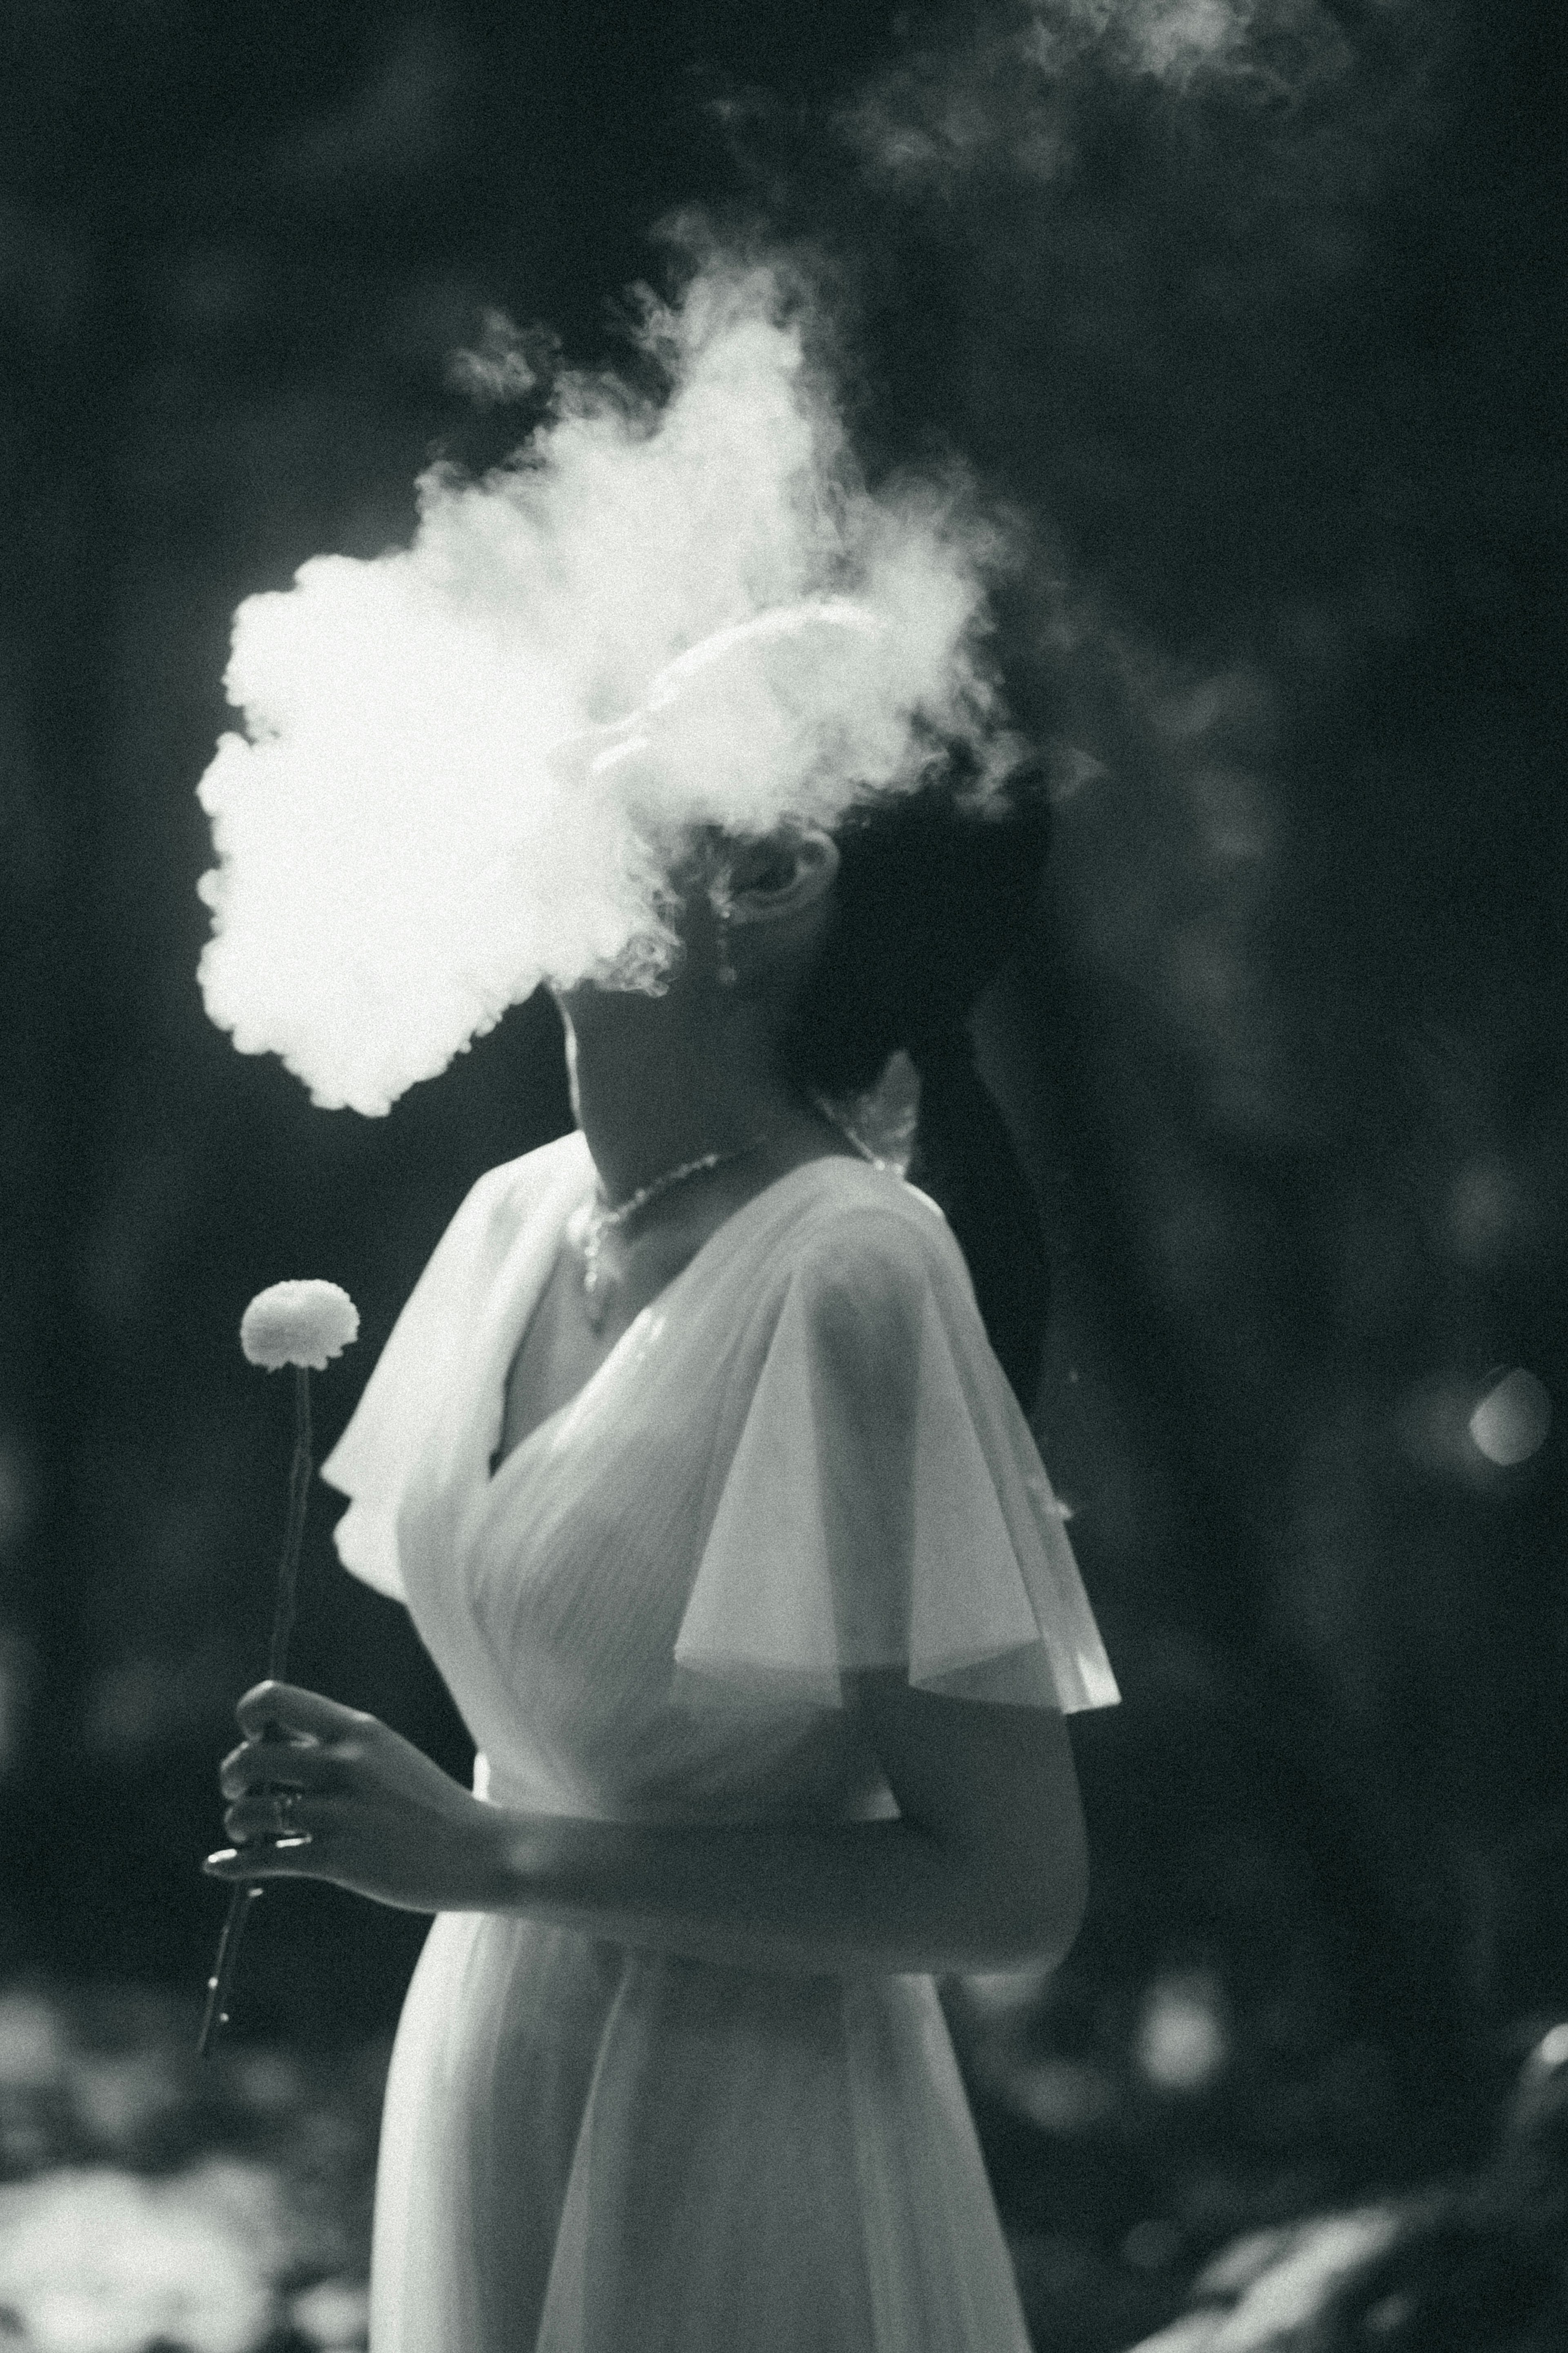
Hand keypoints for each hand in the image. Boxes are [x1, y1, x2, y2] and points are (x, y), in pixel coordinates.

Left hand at [205, 1680, 507, 1913]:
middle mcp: (343, 1764)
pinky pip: (264, 1861)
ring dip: (237, 1824)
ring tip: (247, 1832)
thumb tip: (272, 1746)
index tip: (253, 1737)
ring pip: (250, 1814)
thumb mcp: (387, 1754)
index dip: (249, 1715)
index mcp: (357, 1729)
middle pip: (248, 1759)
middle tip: (240, 1793)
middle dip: (232, 1777)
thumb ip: (337, 1747)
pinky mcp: (336, 1861)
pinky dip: (234, 1864)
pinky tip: (220, 1865)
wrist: (478, 1851)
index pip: (274, 1699)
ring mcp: (338, 1814)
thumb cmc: (430, 1802)